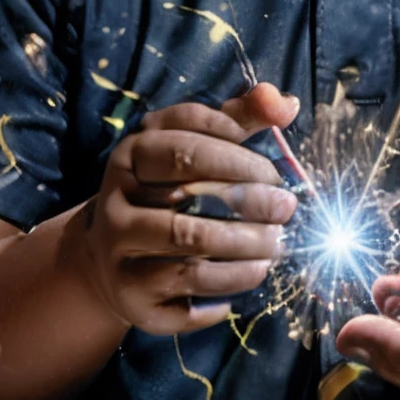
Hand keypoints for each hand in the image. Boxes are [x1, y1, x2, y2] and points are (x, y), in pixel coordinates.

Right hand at [79, 82, 298, 334]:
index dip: (237, 154)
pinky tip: (254, 272)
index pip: (186, 143)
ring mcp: (119, 251)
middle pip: (187, 193)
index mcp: (131, 154)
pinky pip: (187, 293)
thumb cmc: (169, 191)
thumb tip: (285, 102)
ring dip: (244, 245)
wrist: (114, 260)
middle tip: (286, 207)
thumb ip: (240, 118)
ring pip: (188, 245)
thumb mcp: (196, 147)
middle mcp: (116, 200)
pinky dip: (228, 284)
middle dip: (247, 199)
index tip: (273, 170)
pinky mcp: (131, 297)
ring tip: (277, 244)